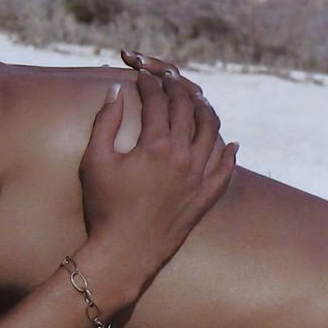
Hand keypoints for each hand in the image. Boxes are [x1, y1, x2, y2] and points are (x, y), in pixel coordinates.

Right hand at [78, 66, 237, 295]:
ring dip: (206, 111)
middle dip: (177, 89)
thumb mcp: (95, 161)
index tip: (142, 75)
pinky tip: (231, 145)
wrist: (124, 252)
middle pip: (187, 110)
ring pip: (212, 133)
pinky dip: (230, 155)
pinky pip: (225, 171)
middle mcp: (182, 156)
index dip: (149, 84)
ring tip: (197, 100)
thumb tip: (115, 90)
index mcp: (155, 145)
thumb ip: (105, 121)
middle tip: (168, 79)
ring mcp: (198, 177)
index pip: (157, 102)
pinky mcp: (204, 197)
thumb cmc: (104, 207)